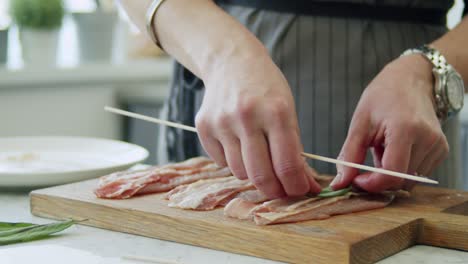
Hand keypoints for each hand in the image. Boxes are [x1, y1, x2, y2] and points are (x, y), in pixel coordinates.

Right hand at [195, 47, 321, 197]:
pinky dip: (232, 160)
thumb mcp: (288, 111)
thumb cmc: (266, 88)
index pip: (287, 164)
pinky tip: (238, 143)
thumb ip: (295, 150)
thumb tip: (306, 185)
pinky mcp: (203, 126)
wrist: (232, 61)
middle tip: (281, 191)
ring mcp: (222, 121)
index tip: (300, 191)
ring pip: (239, 172)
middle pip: (261, 175)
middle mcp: (247, 116)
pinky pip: (221, 162)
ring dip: (252, 173)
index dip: (296, 186)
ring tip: (258, 157)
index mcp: (276, 111)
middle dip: (274, 190)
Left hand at [331, 55, 448, 191]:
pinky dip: (402, 168)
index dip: (371, 184)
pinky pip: (418, 173)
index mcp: (405, 129)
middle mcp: (428, 139)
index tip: (356, 180)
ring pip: (409, 180)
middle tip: (365, 162)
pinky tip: (395, 148)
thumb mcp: (360, 123)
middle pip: (400, 180)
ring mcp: (438, 145)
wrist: (411, 80)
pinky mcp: (442, 150)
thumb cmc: (382, 97)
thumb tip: (339, 183)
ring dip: (390, 172)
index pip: (392, 174)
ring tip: (383, 147)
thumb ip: (349, 155)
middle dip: (378, 178)